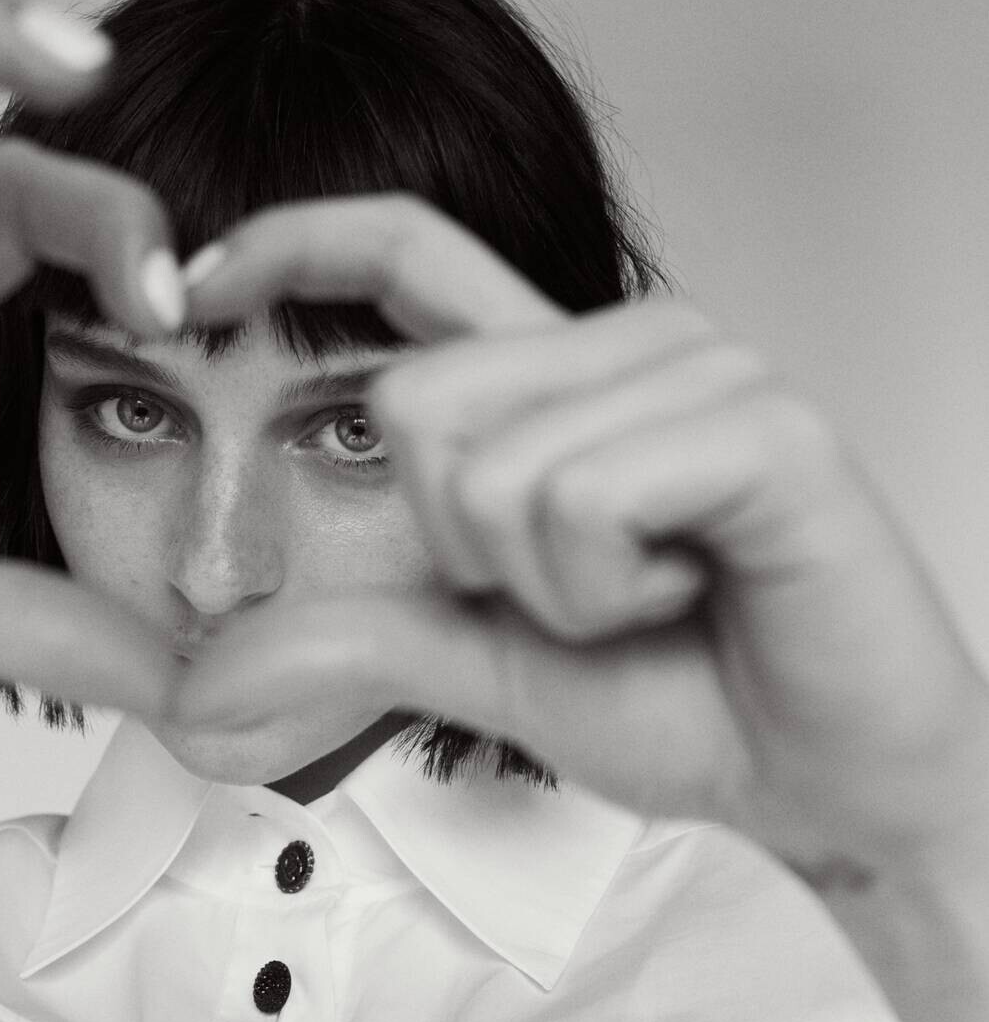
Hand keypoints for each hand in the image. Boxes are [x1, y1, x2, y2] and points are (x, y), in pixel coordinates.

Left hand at [173, 196, 988, 881]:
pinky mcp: (764, 424)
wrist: (825, 777)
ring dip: (551, 593)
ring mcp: (703, 371)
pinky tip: (696, 590)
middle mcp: (628, 346)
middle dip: (466, 555)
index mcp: (557, 381)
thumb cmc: (686, 697)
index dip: (295, 244)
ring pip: (494, 472)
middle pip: (415, 407)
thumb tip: (199, 691)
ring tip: (656, 596)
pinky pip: (582, 501)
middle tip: (586, 594)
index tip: (196, 278)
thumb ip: (357, 638)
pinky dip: (608, 591)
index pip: (409, 255)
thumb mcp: (484, 665)